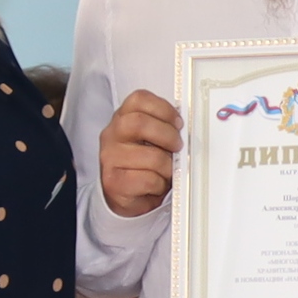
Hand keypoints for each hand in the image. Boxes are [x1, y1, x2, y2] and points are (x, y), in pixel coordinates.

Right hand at [97, 88, 181, 217]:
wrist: (126, 198)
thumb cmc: (145, 166)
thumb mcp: (153, 142)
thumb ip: (164, 130)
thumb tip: (187, 132)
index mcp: (123, 118)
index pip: (139, 99)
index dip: (164, 108)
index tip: (179, 123)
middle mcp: (112, 135)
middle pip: (139, 122)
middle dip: (167, 135)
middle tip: (178, 147)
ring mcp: (110, 158)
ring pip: (150, 156)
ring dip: (167, 166)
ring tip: (168, 172)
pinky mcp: (113, 182)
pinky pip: (148, 179)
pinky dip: (160, 184)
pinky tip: (156, 186)